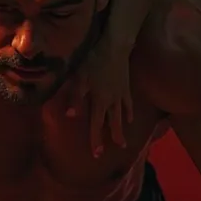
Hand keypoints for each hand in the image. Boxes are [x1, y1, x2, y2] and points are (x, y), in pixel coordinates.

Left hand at [66, 37, 133, 156]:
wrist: (115, 47)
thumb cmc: (93, 60)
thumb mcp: (80, 78)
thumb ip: (76, 98)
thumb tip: (70, 117)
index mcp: (99, 100)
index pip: (96, 124)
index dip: (96, 139)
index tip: (97, 154)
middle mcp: (111, 101)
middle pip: (112, 123)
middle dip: (113, 137)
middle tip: (116, 150)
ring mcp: (121, 94)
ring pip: (122, 116)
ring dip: (121, 129)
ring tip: (123, 142)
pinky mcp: (126, 86)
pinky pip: (128, 103)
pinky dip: (129, 112)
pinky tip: (130, 119)